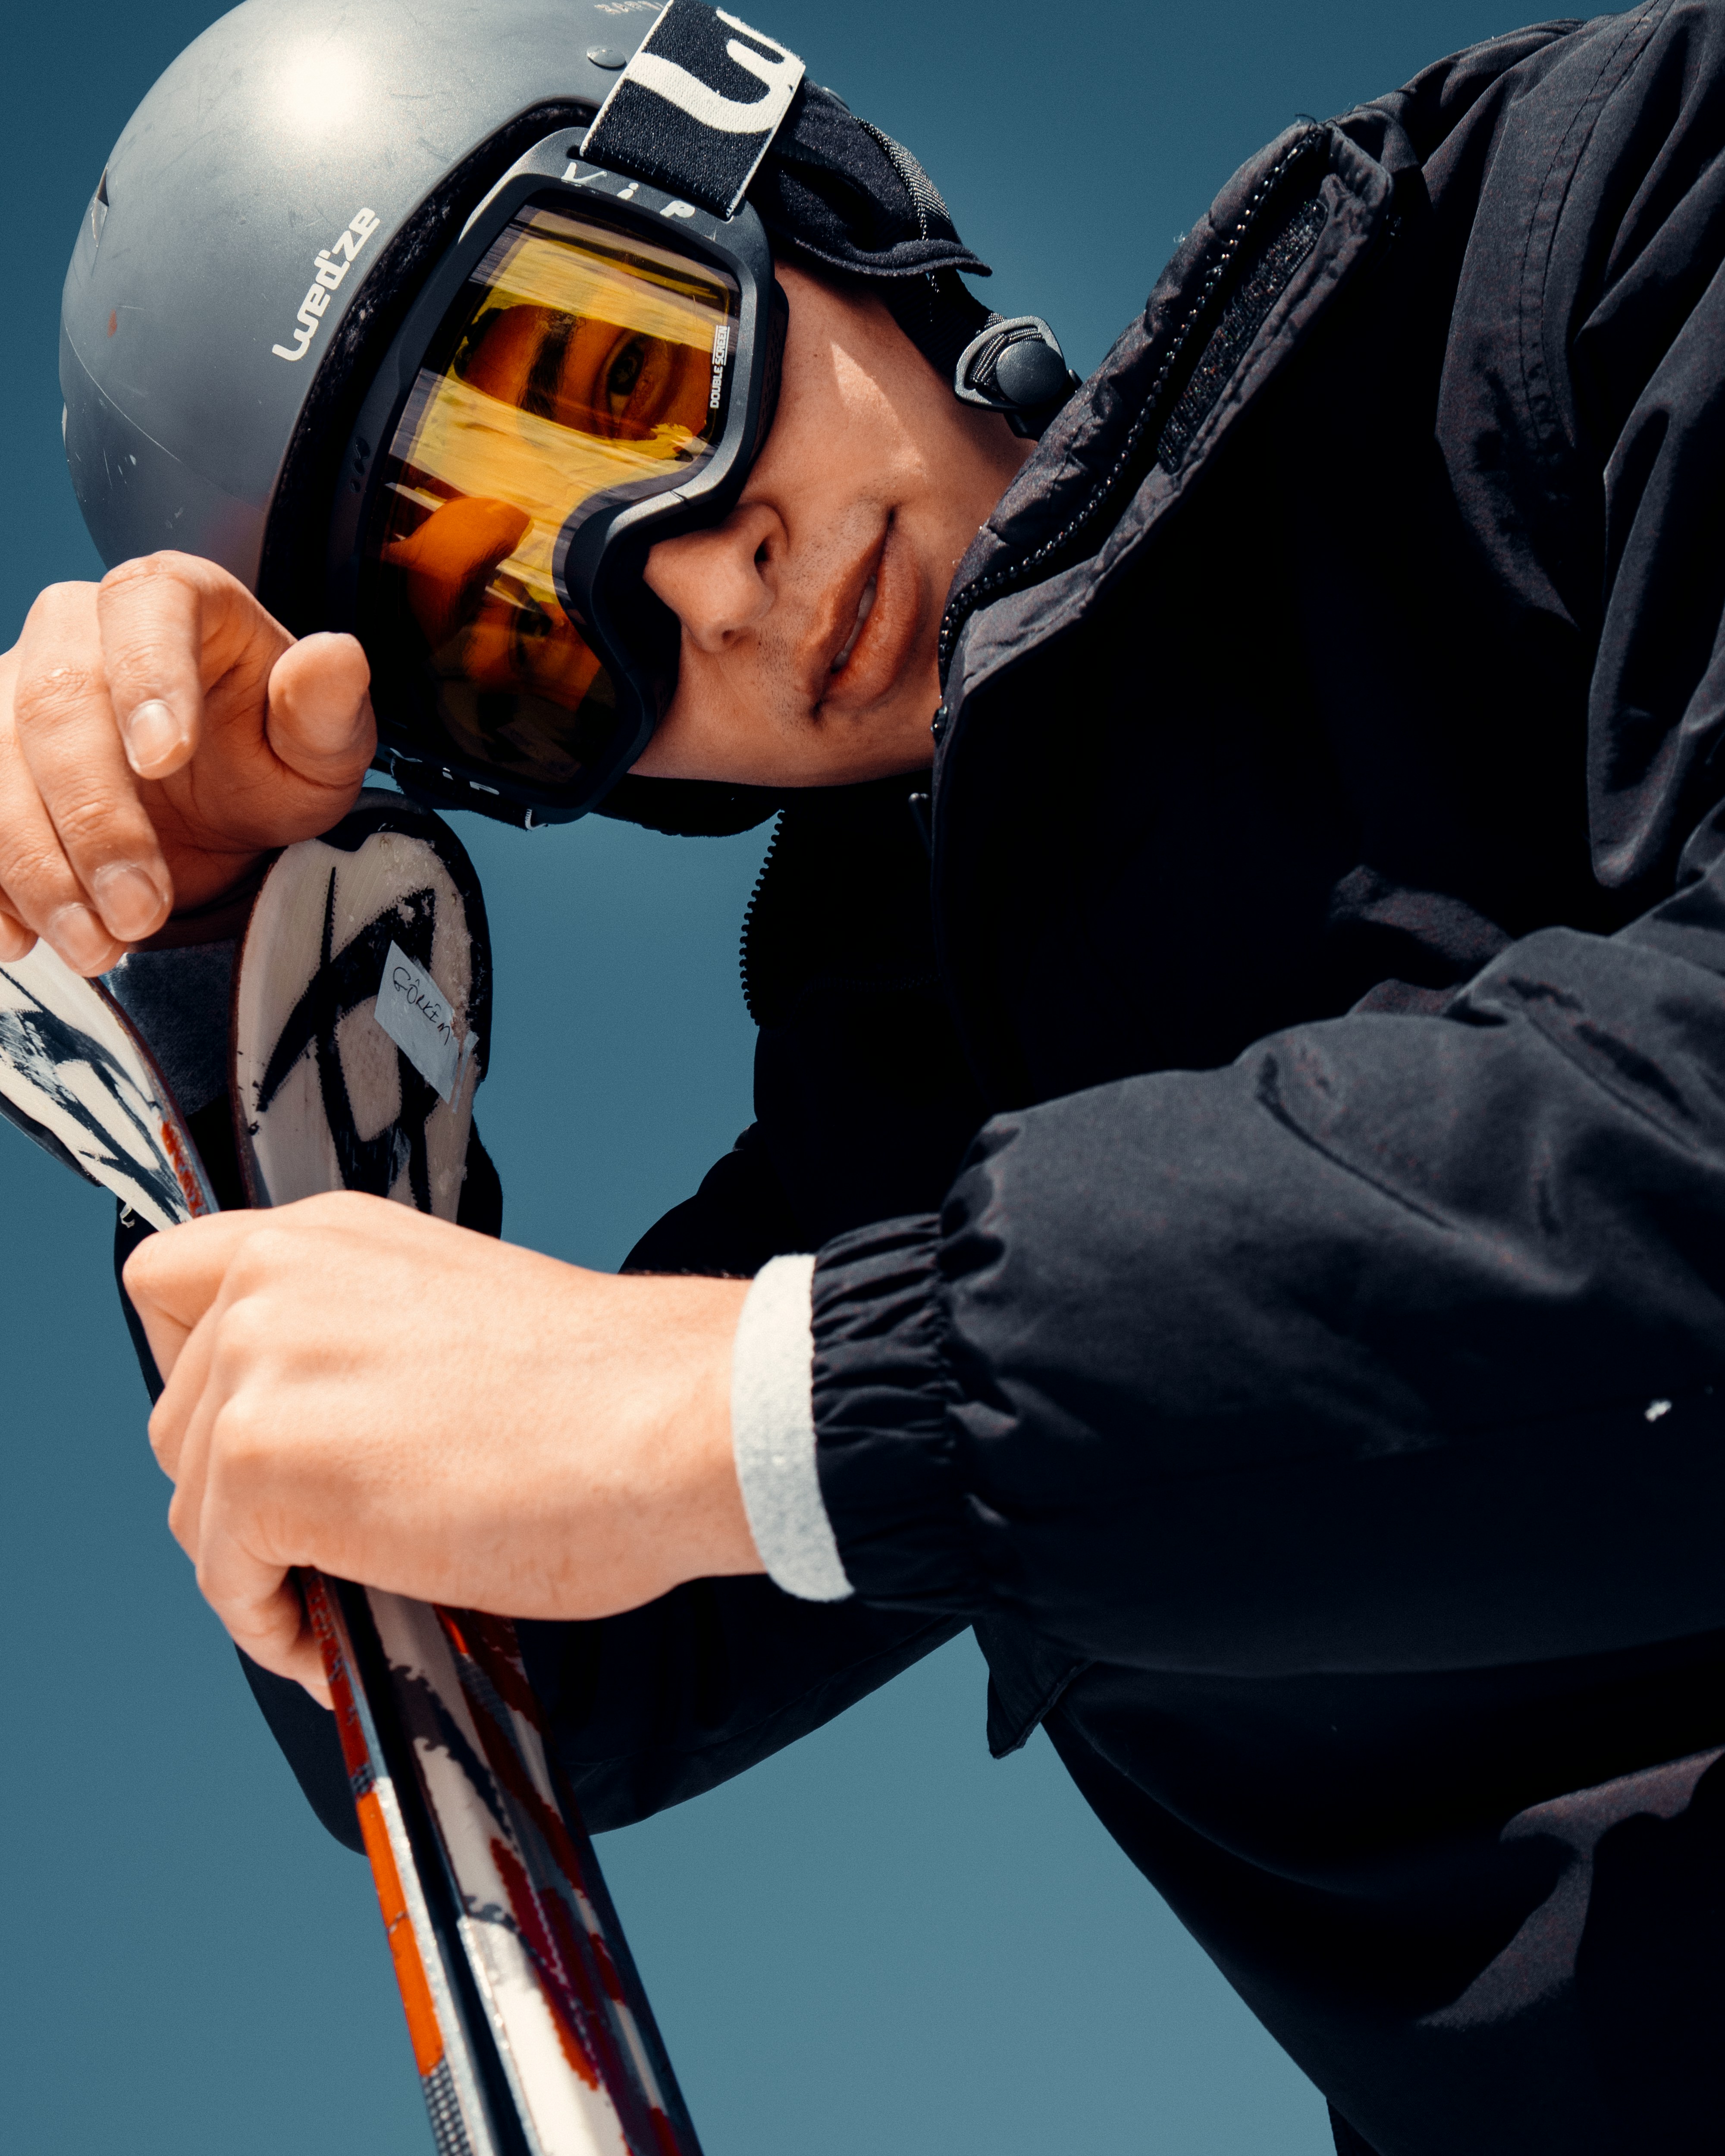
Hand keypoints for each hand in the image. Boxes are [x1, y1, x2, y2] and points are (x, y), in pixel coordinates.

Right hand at [0, 553, 375, 972]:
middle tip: (143, 909)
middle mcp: (74, 630)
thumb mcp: (321, 747)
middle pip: (55, 706)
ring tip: (97, 946)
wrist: (212, 800)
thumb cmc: (265, 756)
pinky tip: (19, 937)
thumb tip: (337, 657)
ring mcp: (10, 692)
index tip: (164, 759)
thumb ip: (328, 709)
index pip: (145, 613)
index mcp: (168, 600)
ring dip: (37, 869)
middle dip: (95, 820)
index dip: (149, 680)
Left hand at [123, 1195, 760, 1700]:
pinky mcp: (265, 1466)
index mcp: (324, 1233)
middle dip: (236, 1493)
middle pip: (174, 1418)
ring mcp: (261, 1369)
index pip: (165, 1283)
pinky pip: (224, 1581)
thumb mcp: (448, 1317)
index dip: (196, 1376)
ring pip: (194, 1507)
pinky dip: (270, 1627)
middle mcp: (273, 1281)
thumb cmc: (605, 1387)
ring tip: (340, 1599)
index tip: (253, 1435)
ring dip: (257, 1567)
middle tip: (320, 1543)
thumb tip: (314, 1444)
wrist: (673, 1420)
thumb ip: (355, 1346)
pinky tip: (335, 1641)